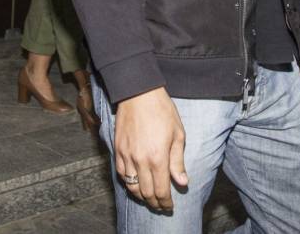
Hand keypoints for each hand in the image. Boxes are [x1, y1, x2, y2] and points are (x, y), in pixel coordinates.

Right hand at [113, 87, 187, 210]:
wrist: (138, 93)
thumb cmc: (162, 111)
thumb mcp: (177, 135)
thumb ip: (177, 162)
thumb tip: (182, 182)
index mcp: (157, 158)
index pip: (161, 190)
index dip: (165, 203)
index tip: (170, 207)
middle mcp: (140, 160)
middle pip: (145, 192)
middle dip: (154, 203)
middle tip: (161, 206)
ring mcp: (126, 155)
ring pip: (131, 186)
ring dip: (141, 196)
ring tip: (149, 198)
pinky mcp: (117, 149)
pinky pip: (121, 174)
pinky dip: (129, 183)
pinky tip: (136, 183)